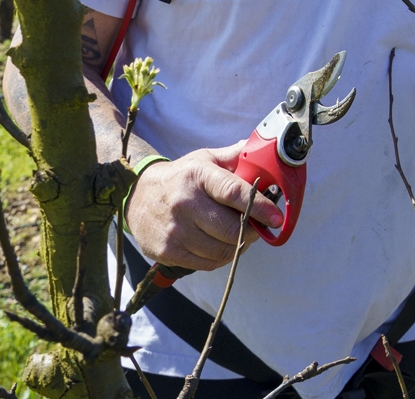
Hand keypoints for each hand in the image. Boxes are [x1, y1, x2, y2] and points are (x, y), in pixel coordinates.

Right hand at [124, 142, 283, 271]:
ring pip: (221, 250)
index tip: (277, 218)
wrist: (137, 194)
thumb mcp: (204, 159)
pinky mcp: (167, 251)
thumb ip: (234, 156)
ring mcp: (175, 230)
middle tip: (259, 228)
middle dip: (252, 231)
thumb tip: (262, 150)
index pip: (234, 193)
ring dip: (239, 246)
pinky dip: (222, 258)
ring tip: (242, 236)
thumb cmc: (180, 177)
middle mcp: (185, 203)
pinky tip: (223, 246)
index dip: (260, 207)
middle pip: (230, 228)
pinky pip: (207, 264)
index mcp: (198, 176)